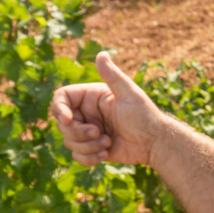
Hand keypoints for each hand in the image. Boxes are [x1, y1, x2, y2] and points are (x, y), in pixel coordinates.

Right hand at [50, 52, 165, 166]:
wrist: (155, 143)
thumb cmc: (145, 116)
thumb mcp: (129, 94)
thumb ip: (113, 76)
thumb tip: (101, 54)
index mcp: (91, 97)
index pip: (62, 98)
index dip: (58, 108)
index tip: (67, 120)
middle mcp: (87, 113)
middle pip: (62, 124)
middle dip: (78, 132)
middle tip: (99, 133)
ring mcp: (88, 131)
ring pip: (69, 141)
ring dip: (87, 146)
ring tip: (108, 142)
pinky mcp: (92, 148)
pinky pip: (77, 156)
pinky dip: (89, 158)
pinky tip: (106, 153)